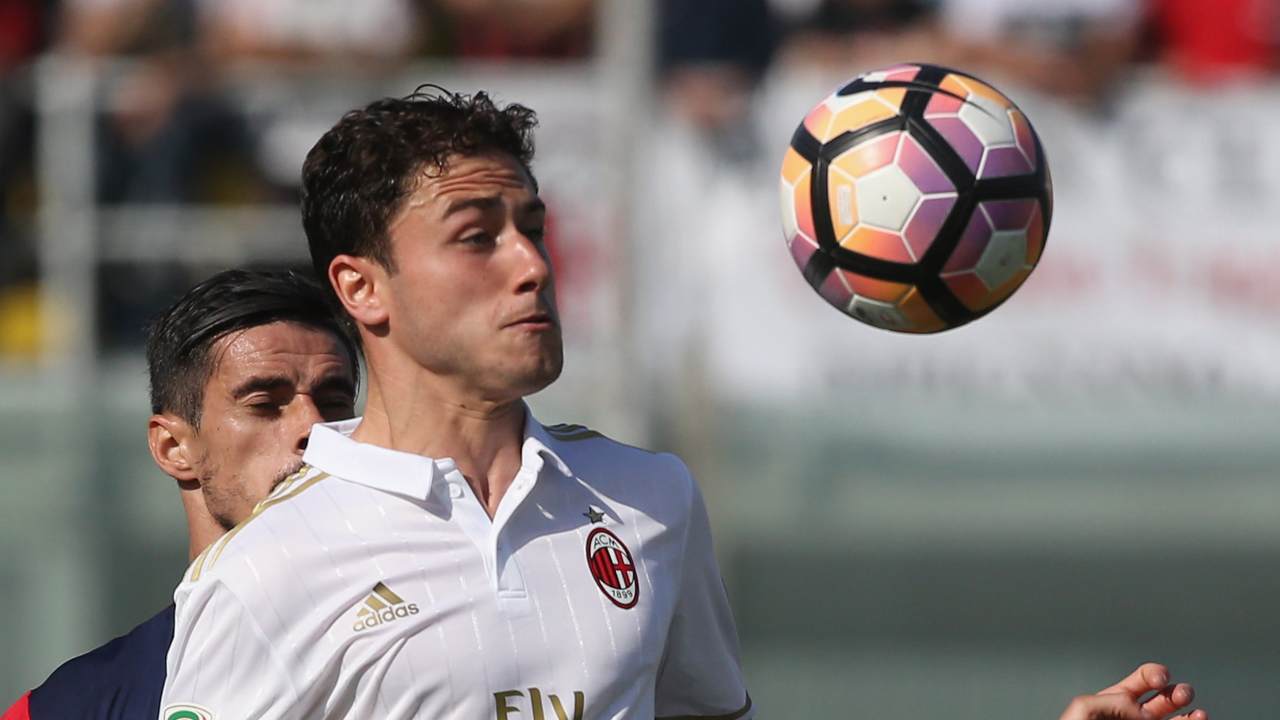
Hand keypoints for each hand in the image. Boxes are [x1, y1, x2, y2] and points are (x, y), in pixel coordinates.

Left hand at [1058, 663, 1206, 719]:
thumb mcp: (1085, 708)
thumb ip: (1111, 701)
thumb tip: (1138, 711)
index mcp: (1118, 699)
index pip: (1145, 678)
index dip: (1156, 673)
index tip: (1160, 679)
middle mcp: (1137, 715)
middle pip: (1167, 697)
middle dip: (1179, 691)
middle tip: (1181, 695)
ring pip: (1178, 719)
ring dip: (1192, 714)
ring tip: (1198, 714)